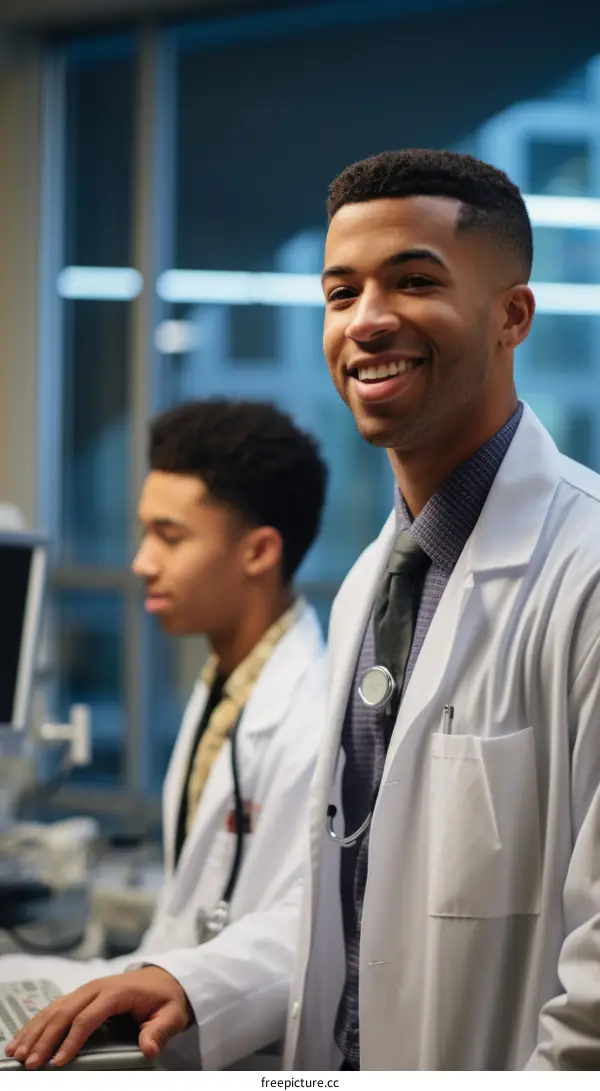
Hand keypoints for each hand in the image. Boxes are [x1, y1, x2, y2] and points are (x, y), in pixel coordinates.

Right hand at [4, 966, 192, 1069]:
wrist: (165, 979)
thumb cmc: (166, 999)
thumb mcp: (171, 1015)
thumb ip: (159, 1031)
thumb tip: (149, 1048)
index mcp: (116, 992)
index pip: (88, 1017)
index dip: (72, 1040)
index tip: (59, 1062)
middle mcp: (96, 987)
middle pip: (65, 1012)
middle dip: (46, 1039)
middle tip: (32, 1064)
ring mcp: (86, 990)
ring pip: (54, 1009)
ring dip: (35, 1031)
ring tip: (18, 1053)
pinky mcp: (80, 996)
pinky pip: (55, 1008)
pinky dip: (37, 1023)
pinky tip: (22, 1039)